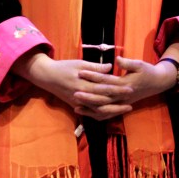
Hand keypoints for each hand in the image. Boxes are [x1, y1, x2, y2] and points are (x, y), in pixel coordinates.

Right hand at [12, 52, 132, 118]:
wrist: (47, 77)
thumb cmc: (64, 67)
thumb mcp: (79, 63)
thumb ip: (95, 67)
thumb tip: (110, 67)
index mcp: (82, 84)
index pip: (104, 88)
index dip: (118, 89)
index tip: (130, 88)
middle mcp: (80, 96)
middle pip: (103, 101)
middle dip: (118, 101)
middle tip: (132, 99)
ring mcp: (78, 103)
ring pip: (97, 111)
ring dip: (113, 110)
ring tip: (126, 108)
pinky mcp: (76, 106)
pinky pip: (91, 113)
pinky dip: (102, 114)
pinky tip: (113, 113)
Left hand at [73, 55, 176, 120]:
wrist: (157, 83)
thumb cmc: (148, 72)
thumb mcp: (140, 64)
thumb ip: (128, 63)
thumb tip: (117, 59)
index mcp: (126, 84)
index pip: (106, 81)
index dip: (93, 76)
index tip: (81, 72)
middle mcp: (123, 96)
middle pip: (103, 98)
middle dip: (88, 96)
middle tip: (74, 92)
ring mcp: (122, 103)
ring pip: (104, 109)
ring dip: (90, 108)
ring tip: (76, 105)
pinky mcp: (121, 106)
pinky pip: (107, 114)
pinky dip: (96, 115)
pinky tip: (86, 112)